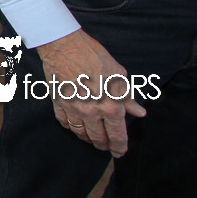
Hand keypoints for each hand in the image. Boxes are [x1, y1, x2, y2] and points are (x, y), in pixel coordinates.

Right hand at [36, 29, 146, 157]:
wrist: (65, 46)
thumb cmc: (94, 56)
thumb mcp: (118, 75)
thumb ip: (128, 97)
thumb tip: (138, 111)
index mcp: (111, 106)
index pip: (117, 135)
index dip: (120, 147)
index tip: (120, 152)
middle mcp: (92, 112)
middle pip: (98, 138)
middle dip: (104, 145)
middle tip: (106, 147)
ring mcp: (74, 109)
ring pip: (80, 133)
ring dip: (87, 138)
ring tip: (91, 139)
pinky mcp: (58, 103)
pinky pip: (64, 122)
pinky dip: (70, 127)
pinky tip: (74, 126)